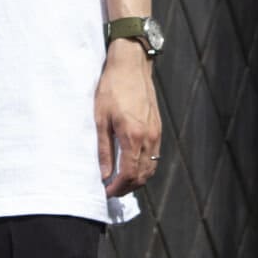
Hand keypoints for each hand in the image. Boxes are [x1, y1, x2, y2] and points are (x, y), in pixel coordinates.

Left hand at [95, 39, 161, 196]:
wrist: (131, 65)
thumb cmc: (111, 88)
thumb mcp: (100, 119)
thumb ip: (103, 149)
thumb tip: (104, 174)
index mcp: (133, 136)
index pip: (129, 174)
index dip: (118, 188)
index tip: (106, 192)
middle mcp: (149, 138)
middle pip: (143, 176)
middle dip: (127, 187)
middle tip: (110, 189)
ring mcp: (156, 133)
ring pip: (151, 167)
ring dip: (137, 178)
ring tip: (119, 180)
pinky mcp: (158, 127)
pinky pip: (154, 155)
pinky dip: (144, 166)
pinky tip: (130, 164)